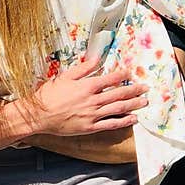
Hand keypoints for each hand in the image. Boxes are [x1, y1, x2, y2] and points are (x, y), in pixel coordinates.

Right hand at [28, 58, 147, 136]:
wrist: (39, 115)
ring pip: (118, 109)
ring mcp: (92, 115)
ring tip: (144, 101)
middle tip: (145, 87)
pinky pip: (111, 124)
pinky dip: (124, 121)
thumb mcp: (65, 76)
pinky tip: (133, 119)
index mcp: (87, 86)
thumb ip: (83, 68)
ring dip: (133, 105)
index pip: (111, 79)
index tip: (131, 72)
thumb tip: (96, 57)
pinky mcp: (90, 127)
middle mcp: (93, 100)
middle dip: (134, 90)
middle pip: (119, 94)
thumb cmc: (49, 95)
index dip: (123, 75)